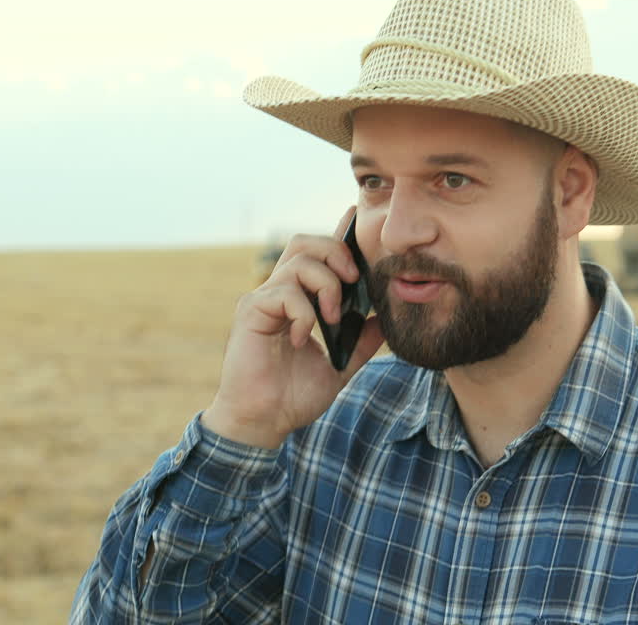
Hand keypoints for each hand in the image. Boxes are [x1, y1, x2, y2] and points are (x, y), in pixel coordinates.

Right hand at [202, 208, 384, 446]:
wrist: (265, 422)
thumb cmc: (294, 396)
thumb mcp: (341, 365)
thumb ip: (362, 340)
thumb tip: (387, 317)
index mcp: (298, 300)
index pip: (317, 255)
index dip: (337, 234)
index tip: (354, 216)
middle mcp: (278, 292)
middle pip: (304, 242)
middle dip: (335, 252)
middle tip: (352, 281)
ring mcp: (262, 299)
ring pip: (298, 261)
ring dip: (324, 285)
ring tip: (331, 318)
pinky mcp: (250, 311)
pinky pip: (283, 291)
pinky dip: (303, 312)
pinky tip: (302, 339)